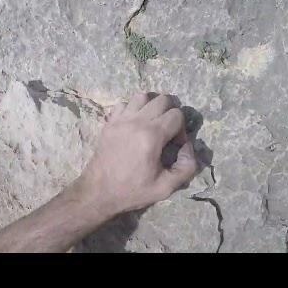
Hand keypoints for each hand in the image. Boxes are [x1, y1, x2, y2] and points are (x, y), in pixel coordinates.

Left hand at [77, 92, 197, 219]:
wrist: (98, 191)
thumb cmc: (132, 190)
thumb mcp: (165, 187)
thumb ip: (186, 167)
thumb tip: (188, 147)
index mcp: (151, 136)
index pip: (176, 114)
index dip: (181, 129)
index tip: (175, 145)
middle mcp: (136, 122)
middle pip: (162, 100)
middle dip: (170, 113)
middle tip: (167, 132)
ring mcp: (120, 120)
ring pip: (142, 96)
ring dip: (151, 106)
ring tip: (151, 123)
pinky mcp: (109, 122)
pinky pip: (123, 104)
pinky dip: (132, 109)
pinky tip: (133, 124)